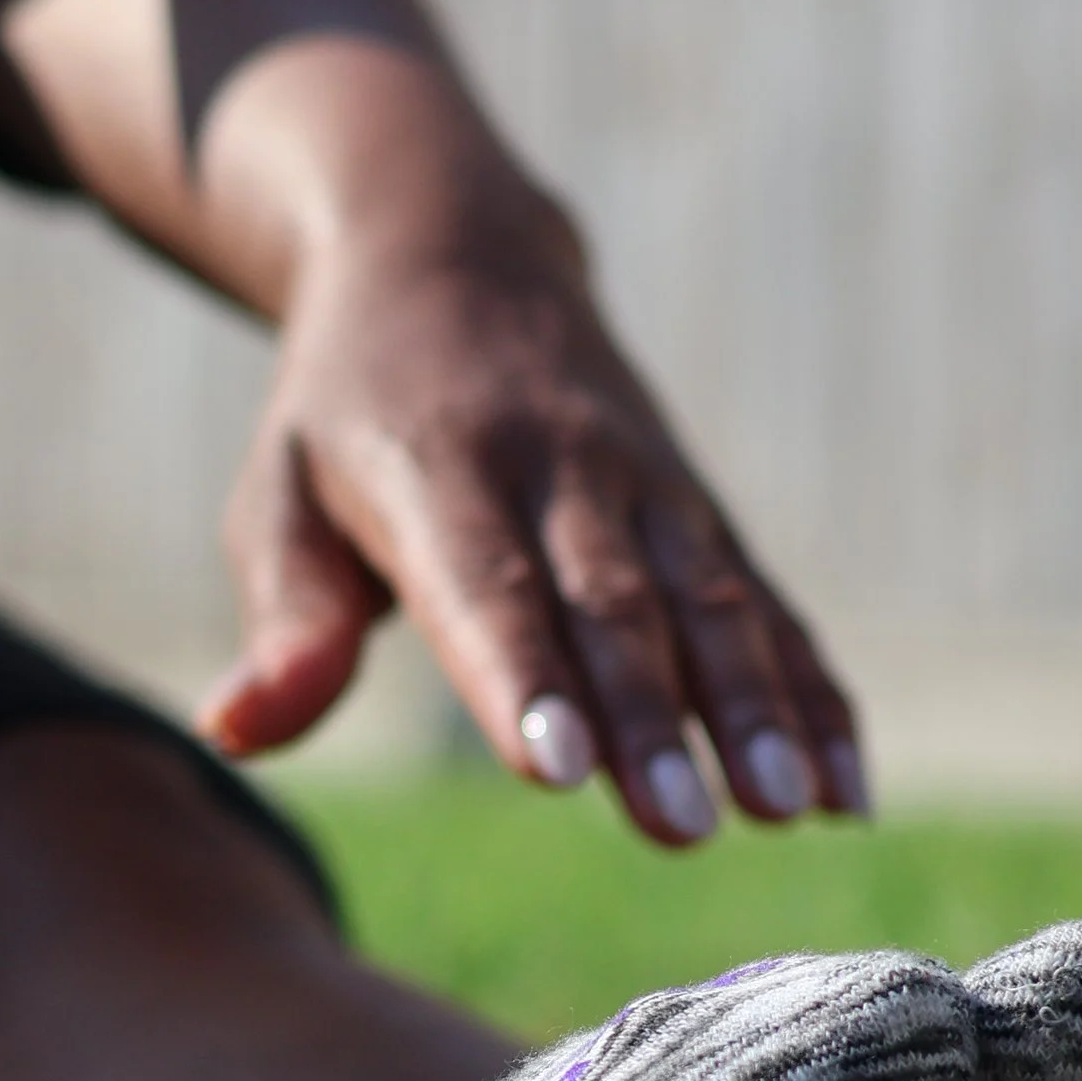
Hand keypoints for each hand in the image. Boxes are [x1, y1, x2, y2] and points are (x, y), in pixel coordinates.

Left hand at [196, 192, 865, 842]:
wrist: (455, 253)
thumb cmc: (344, 414)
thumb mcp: (279, 496)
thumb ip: (285, 622)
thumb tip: (235, 733)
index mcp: (437, 469)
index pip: (482, 586)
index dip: (521, 677)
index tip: (556, 772)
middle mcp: (556, 470)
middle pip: (611, 607)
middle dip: (651, 719)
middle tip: (683, 826)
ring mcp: (643, 485)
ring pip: (706, 601)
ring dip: (753, 706)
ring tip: (787, 805)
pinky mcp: (700, 509)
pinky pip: (766, 603)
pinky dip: (811, 690)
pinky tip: (846, 790)